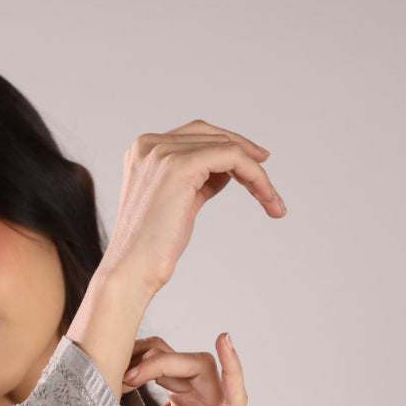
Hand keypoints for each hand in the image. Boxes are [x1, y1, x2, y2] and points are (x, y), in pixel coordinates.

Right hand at [101, 118, 285, 298]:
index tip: (257, 169)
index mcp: (144, 149)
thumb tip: (227, 172)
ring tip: (272, 202)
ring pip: (227, 146)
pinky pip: (232, 157)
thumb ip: (196, 180)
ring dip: (256, 173)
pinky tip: (266, 197)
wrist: (132, 270)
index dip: (229, 148)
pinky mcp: (181, 165)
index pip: (196, 135)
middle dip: (246, 157)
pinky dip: (255, 176)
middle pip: (212, 135)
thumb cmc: (152, 247)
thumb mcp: (177, 203)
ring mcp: (163, 152)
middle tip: (268, 188)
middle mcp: (150, 144)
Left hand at [122, 332, 246, 405]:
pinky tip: (224, 341)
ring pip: (202, 368)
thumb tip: (101, 383)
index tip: (112, 366)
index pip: (168, 360)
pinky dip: (234, 368)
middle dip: (150, 356)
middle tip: (121, 373)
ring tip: (137, 373)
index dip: (142, 355)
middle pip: (183, 358)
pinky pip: (235, 397)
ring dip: (168, 362)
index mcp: (182, 404)